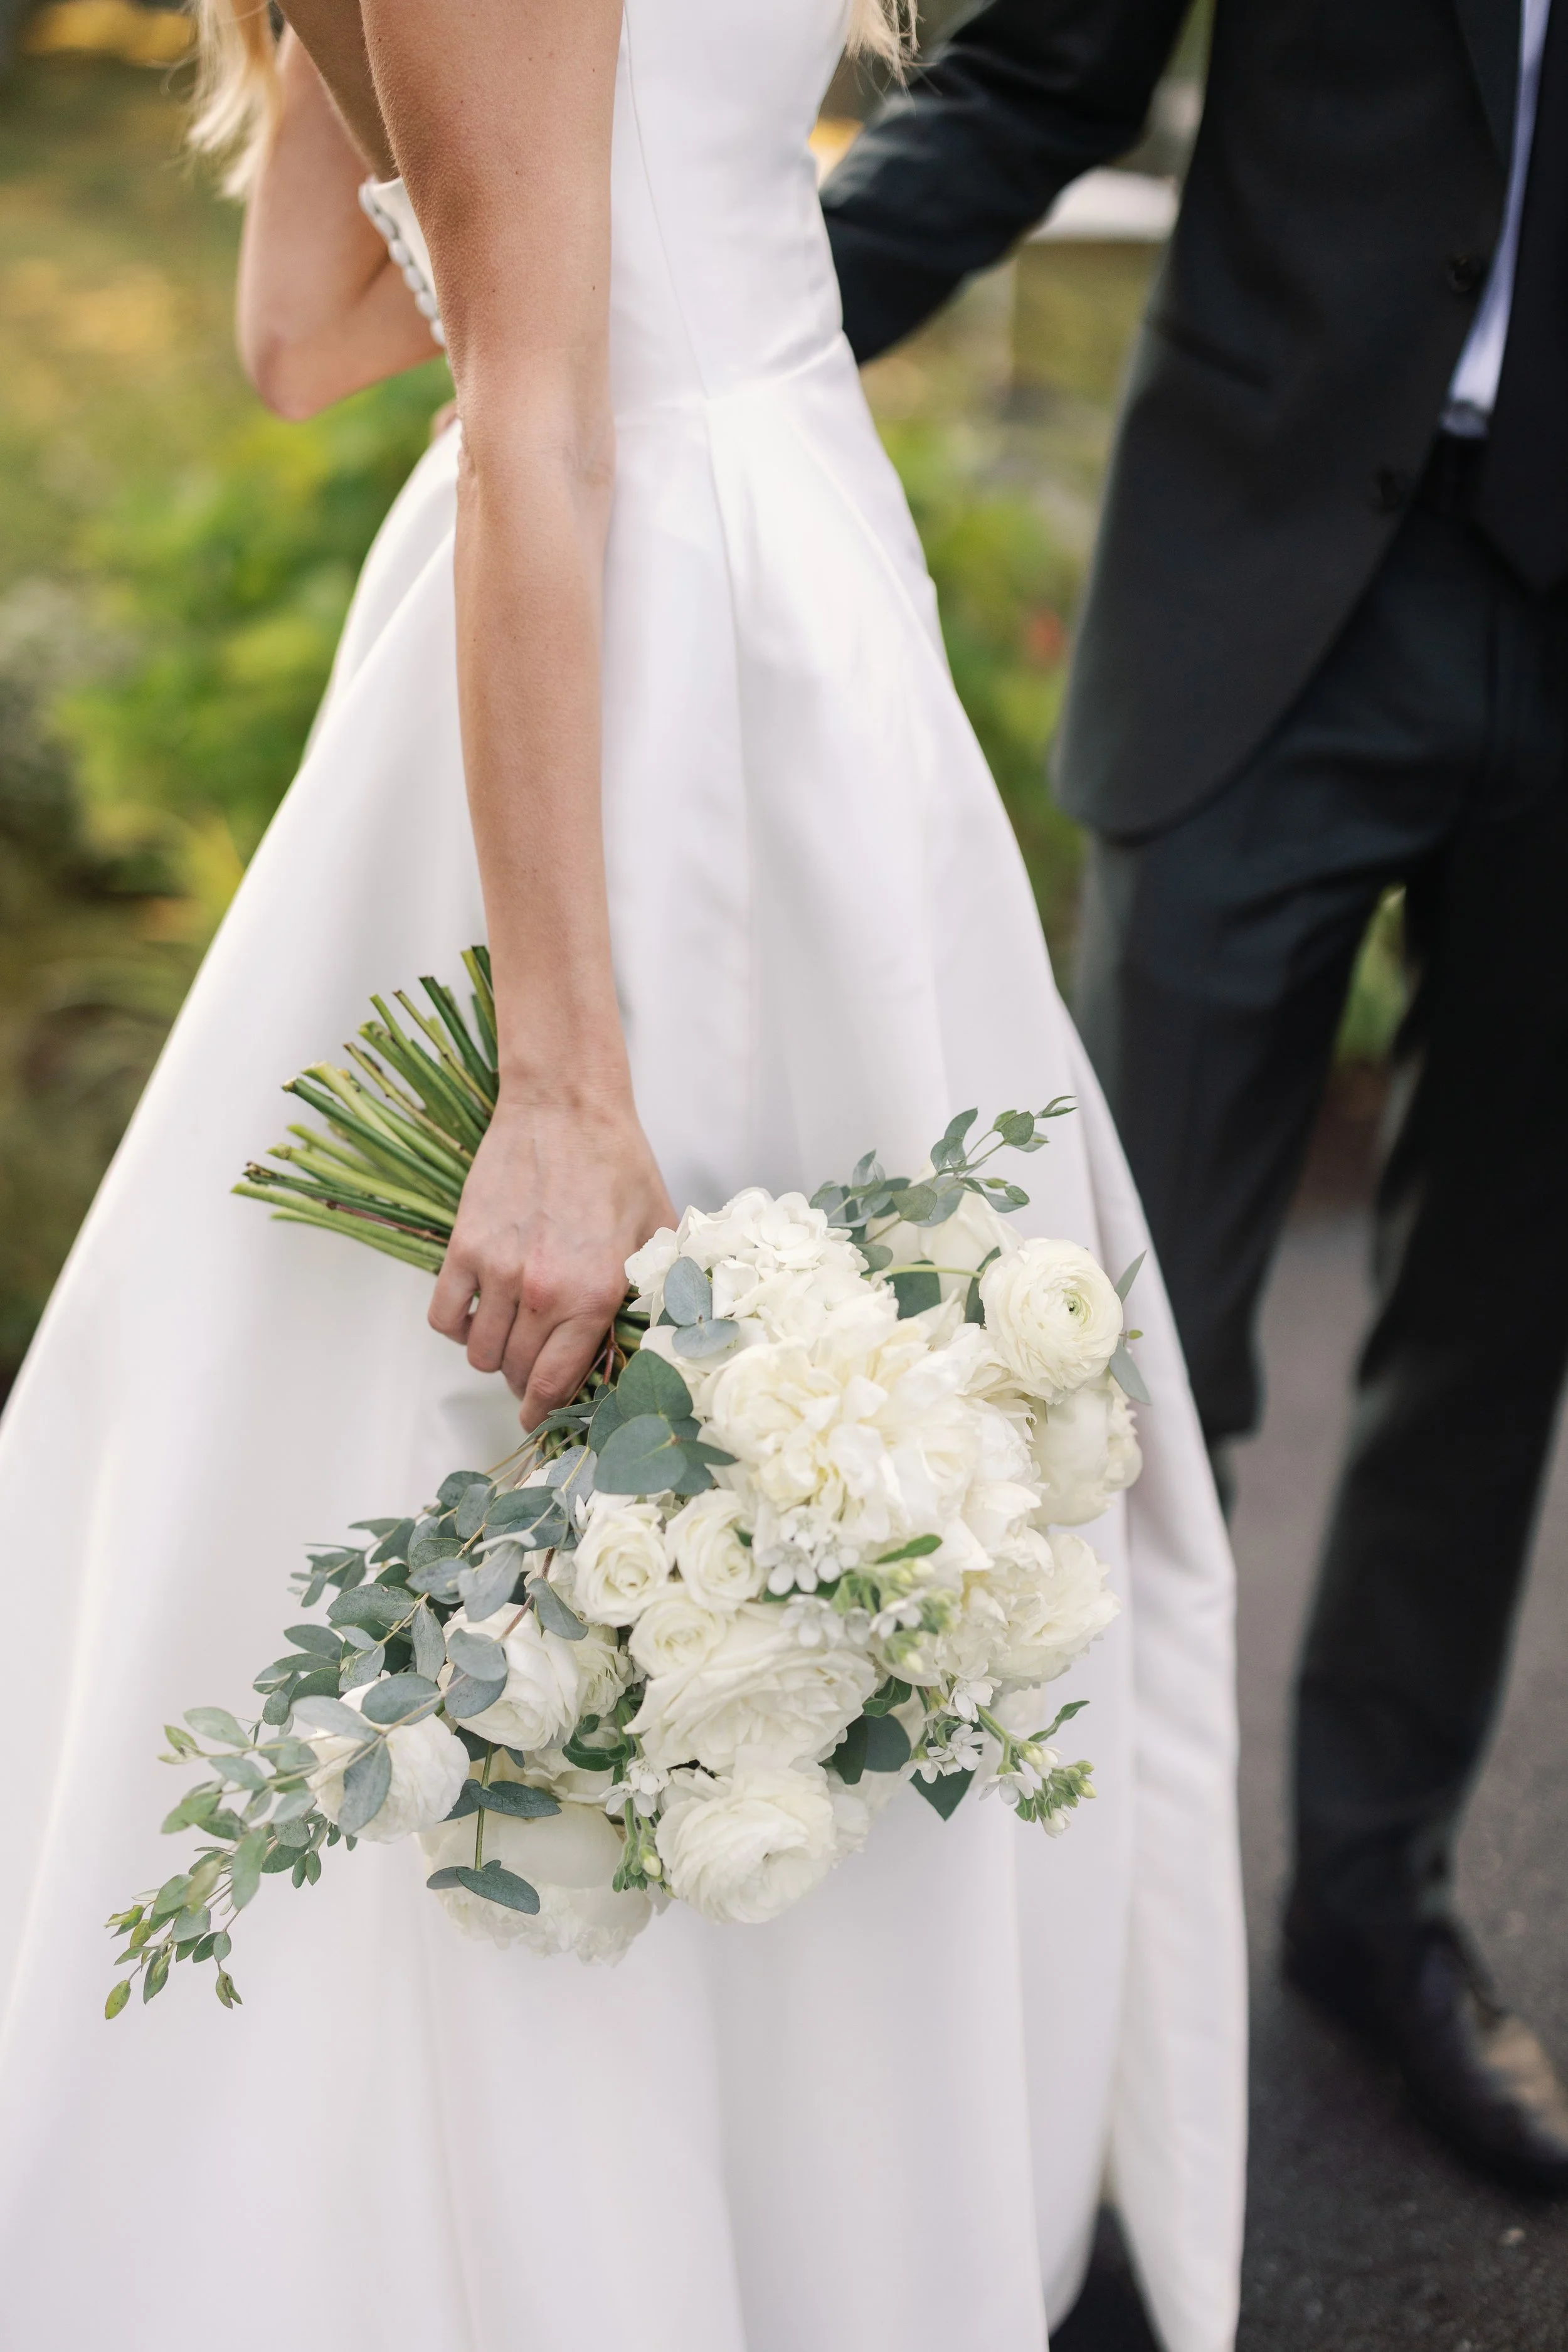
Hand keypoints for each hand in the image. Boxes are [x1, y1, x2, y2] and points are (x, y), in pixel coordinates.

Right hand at [428, 1091, 674, 1425]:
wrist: (565, 1106)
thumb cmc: (616, 1163)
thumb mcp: (655, 1231)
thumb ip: (654, 1289)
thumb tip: (658, 1336)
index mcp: (593, 1295)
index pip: (558, 1382)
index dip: (547, 1408)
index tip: (542, 1416)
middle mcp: (542, 1292)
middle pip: (516, 1372)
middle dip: (525, 1382)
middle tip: (533, 1372)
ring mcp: (497, 1272)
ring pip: (479, 1352)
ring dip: (493, 1356)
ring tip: (510, 1338)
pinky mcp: (464, 1247)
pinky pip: (444, 1316)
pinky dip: (457, 1326)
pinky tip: (478, 1312)